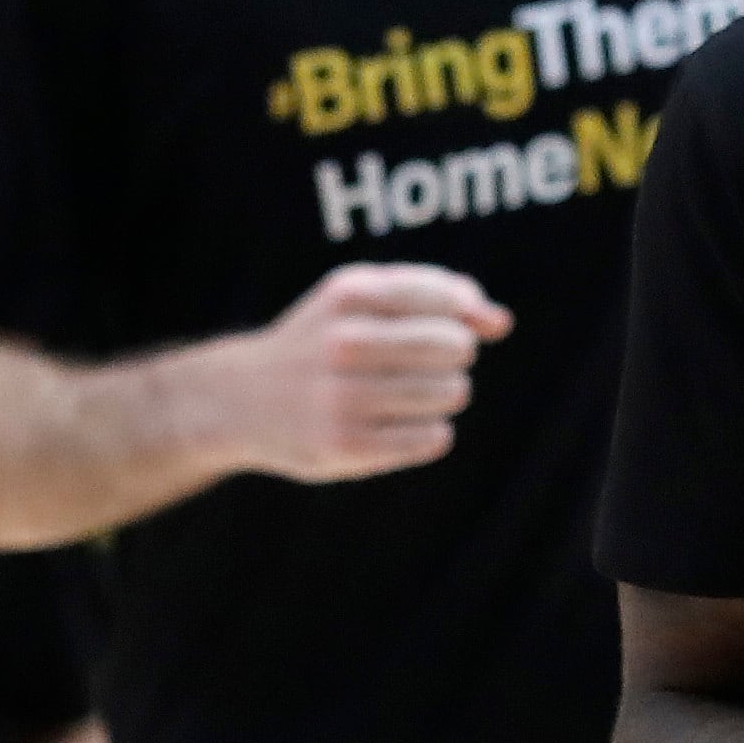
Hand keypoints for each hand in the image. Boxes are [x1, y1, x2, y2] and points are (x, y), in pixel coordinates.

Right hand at [208, 264, 513, 483]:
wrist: (242, 399)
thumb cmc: (324, 340)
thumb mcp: (365, 299)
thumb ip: (439, 294)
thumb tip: (501, 322)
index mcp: (349, 295)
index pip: (447, 298)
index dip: (459, 315)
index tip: (438, 325)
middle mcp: (343, 344)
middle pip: (457, 346)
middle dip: (455, 355)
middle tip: (426, 363)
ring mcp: (343, 399)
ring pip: (452, 393)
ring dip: (444, 395)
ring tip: (410, 395)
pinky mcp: (347, 448)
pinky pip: (434, 438)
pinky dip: (431, 432)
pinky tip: (401, 425)